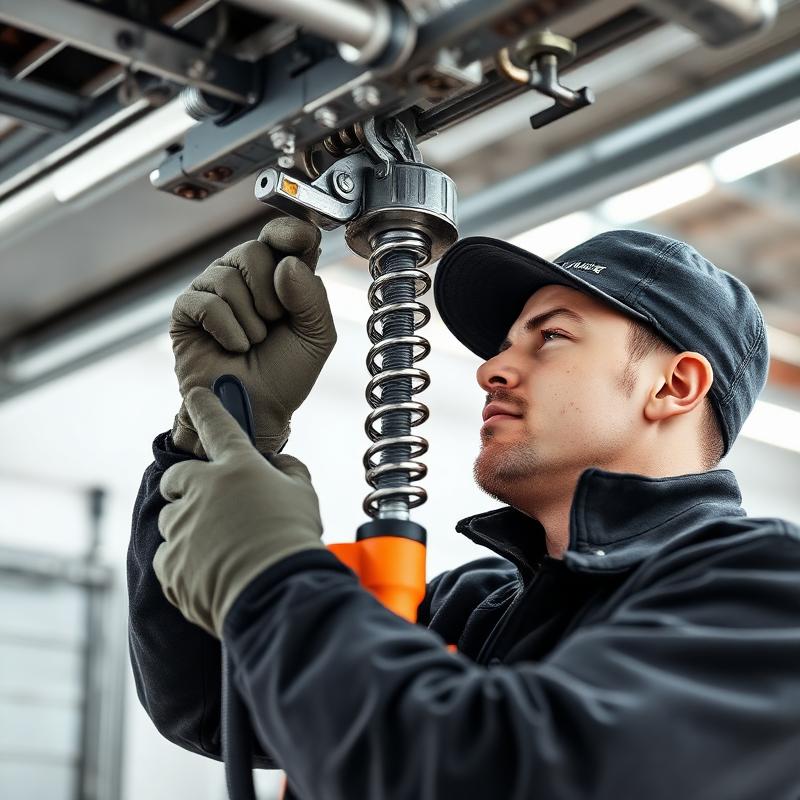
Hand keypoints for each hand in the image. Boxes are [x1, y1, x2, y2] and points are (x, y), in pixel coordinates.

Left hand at [154, 387, 324, 637]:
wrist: (277, 594)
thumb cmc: (294, 540)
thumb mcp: (304, 494)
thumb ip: (287, 470)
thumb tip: (276, 465)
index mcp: (237, 467)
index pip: (217, 424)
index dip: (207, 405)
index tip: (195, 394)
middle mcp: (202, 490)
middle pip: (176, 479)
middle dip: (186, 487)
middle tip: (210, 503)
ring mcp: (182, 527)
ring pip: (172, 520)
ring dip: (189, 528)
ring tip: (221, 550)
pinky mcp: (170, 563)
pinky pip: (169, 557)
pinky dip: (185, 562)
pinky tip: (212, 573)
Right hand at [170, 217, 336, 456]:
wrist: (256, 409)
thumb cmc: (285, 374)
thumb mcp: (316, 336)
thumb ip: (313, 297)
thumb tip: (286, 263)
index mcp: (280, 276)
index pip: (283, 236)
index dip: (289, 232)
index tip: (298, 241)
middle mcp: (244, 276)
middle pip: (254, 251)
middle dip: (270, 295)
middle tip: (274, 324)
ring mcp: (212, 290)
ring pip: (228, 277)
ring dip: (250, 321)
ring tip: (252, 343)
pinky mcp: (186, 310)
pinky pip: (207, 302)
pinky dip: (227, 330)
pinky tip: (232, 347)